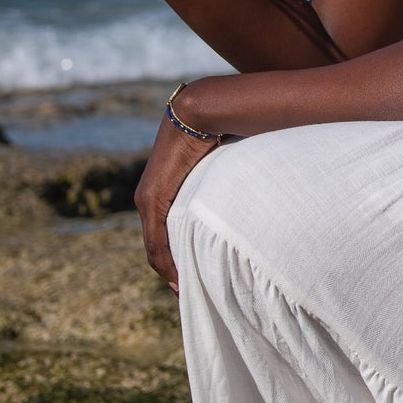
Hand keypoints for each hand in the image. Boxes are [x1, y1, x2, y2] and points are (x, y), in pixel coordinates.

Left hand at [135, 108, 220, 293]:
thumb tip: (254, 190)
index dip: (179, 256)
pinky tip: (176, 278)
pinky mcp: (151, 200)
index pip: (169, 232)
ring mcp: (148, 199)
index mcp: (169, 190)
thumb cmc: (219, 131)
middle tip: (189, 292)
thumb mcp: (222, 167)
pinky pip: (155, 241)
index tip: (194, 276)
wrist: (198, 111)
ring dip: (169, 271)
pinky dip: (165, 262)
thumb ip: (227, 185)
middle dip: (173, 270)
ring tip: (184, 291)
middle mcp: (151, 197)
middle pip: (159, 245)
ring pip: (155, 247)